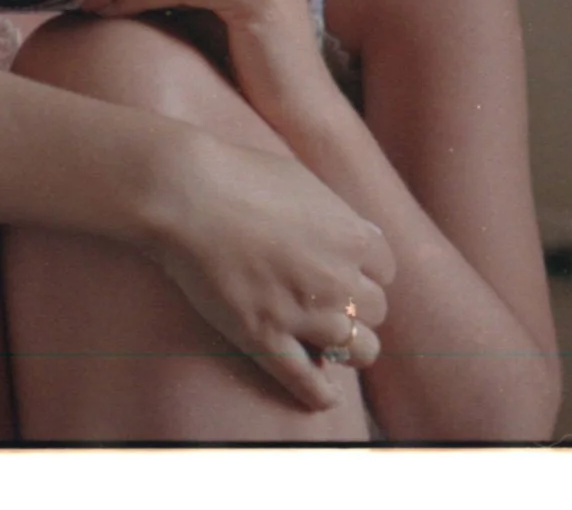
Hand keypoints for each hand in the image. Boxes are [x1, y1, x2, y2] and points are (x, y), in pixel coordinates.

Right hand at [153, 128, 397, 410]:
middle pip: (375, 311)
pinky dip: (319, 393)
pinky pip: (308, 382)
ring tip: (328, 344)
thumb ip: (335, 214)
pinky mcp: (267, 338)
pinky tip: (322, 395)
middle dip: (355, 306)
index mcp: (351, 236)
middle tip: (326, 300)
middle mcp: (339, 279)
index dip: (364, 271)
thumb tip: (354, 235)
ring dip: (346, 347)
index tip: (345, 270)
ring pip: (358, 350)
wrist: (186, 194)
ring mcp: (305, 313)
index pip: (385, 270)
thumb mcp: (303, 181)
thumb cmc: (238, 175)